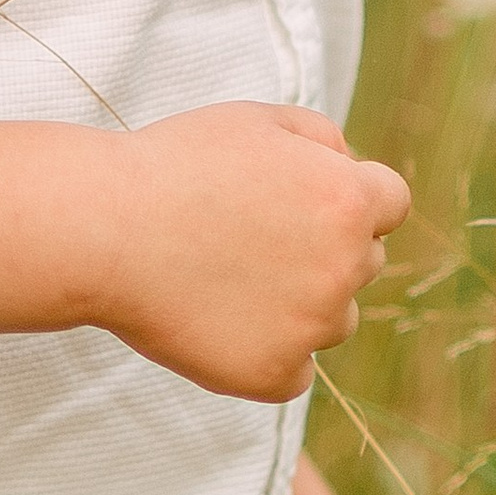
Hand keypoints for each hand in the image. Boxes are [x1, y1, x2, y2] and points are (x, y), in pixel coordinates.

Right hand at [90, 102, 409, 401]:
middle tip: (251, 237)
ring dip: (302, 303)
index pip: (391, 205)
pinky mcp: (273, 375)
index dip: (350, 199)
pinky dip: (267, 352)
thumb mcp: (259, 119)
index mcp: (349, 199)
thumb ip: (323, 138)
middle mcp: (345, 267)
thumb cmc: (177, 164)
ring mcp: (311, 327)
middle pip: (363, 262)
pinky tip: (220, 319)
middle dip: (324, 249)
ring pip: (335, 320)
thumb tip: (352, 167)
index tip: (305, 202)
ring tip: (229, 277)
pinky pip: (295, 371)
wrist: (104, 230)